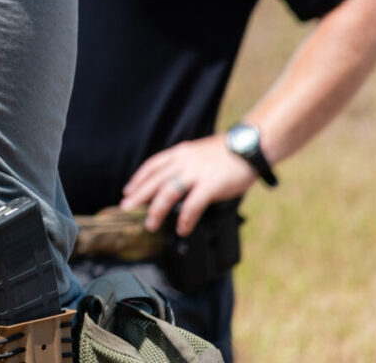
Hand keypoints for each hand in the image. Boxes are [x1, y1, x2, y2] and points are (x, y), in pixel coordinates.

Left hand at [120, 135, 257, 236]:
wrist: (249, 147)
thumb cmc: (227, 153)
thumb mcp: (199, 153)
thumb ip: (186, 165)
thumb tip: (177, 182)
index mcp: (180, 153)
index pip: (152, 166)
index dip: (138, 179)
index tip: (128, 190)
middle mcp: (183, 162)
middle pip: (155, 180)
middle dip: (138, 196)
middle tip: (126, 208)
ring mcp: (196, 173)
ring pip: (168, 193)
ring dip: (156, 210)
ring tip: (150, 224)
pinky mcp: (211, 185)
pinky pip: (193, 205)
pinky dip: (185, 218)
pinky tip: (181, 229)